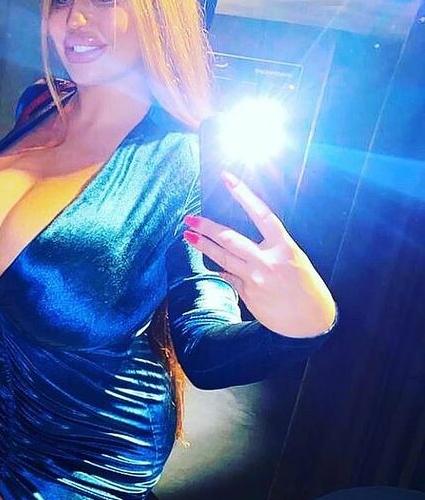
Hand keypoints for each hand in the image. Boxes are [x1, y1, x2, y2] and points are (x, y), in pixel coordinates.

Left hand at [182, 172, 336, 337]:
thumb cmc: (306, 286)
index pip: (261, 214)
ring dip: (203, 245)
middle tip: (189, 219)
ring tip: (188, 236)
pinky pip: (229, 276)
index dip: (243, 194)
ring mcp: (255, 278)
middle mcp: (268, 261)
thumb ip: (271, 249)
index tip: (227, 179)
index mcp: (285, 246)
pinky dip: (221, 269)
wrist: (311, 321)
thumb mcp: (295, 259)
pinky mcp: (247, 294)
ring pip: (223, 258)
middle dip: (207, 228)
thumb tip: (245, 244)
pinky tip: (212, 264)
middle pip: (230, 239)